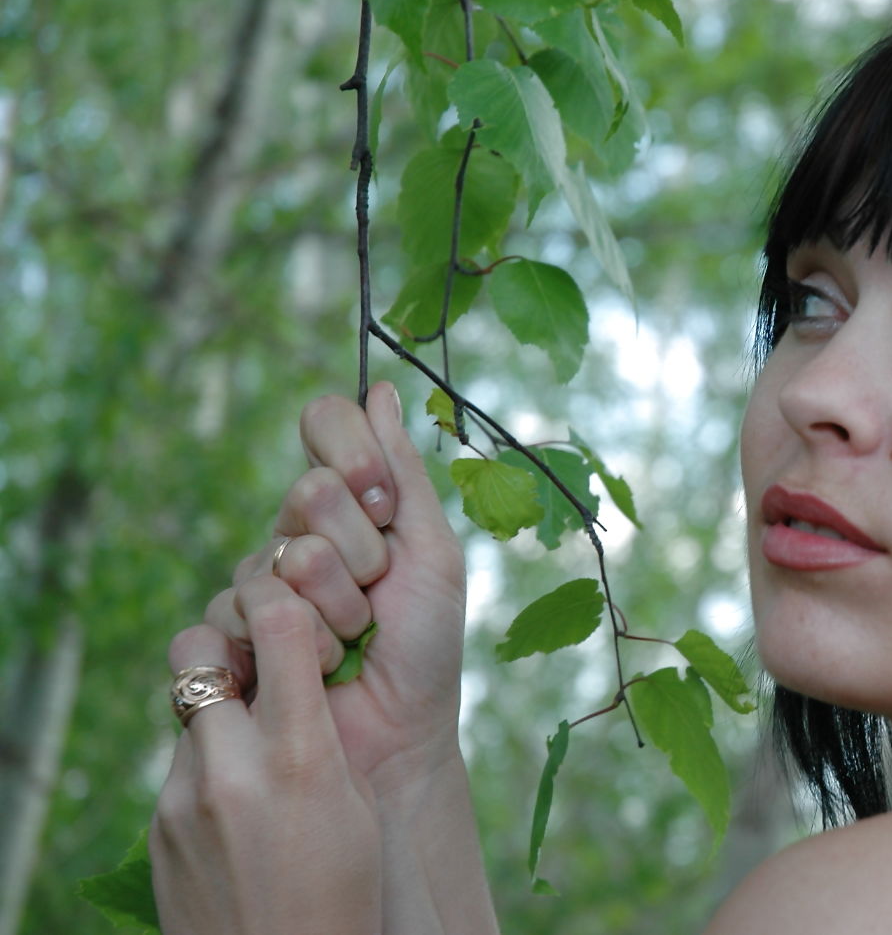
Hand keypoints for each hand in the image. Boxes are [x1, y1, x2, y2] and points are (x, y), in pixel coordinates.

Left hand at [151, 592, 380, 934]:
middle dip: (225, 642)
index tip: (298, 614)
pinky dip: (209, 766)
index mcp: (301, 756)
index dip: (287, 601)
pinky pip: (180, 766)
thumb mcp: (355, 805)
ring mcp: (181, 800)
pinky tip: (241, 806)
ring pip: (188, 709)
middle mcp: (231, 768)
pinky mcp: (158, 830)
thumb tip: (294, 677)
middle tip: (258, 667)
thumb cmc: (345, 895)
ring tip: (258, 748)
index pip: (280, 623)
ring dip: (220, 711)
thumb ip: (319, 733)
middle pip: (199, 646)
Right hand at [205, 381, 467, 790]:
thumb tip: (378, 386)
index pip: (326, 423)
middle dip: (362, 553)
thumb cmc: (426, 649)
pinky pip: (242, 606)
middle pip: (309, 493)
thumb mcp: (432, 555)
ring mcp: (258, 579)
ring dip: (337, 609)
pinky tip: (314, 668)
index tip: (385, 507)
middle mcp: (299, 531)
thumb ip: (404, 474)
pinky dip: (301, 643)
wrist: (398, 737)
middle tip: (379, 596)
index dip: (354, 454)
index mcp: (351, 502)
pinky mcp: (228, 631)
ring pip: (284, 555)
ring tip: (351, 643)